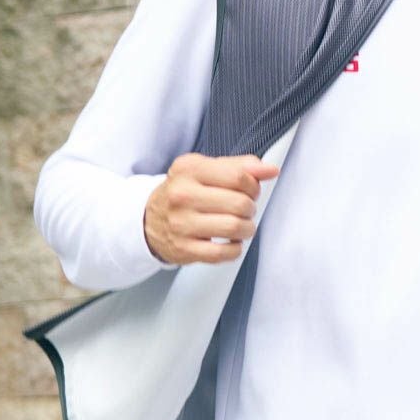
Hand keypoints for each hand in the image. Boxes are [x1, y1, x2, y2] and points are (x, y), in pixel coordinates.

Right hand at [143, 152, 280, 265]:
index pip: (238, 176)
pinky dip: (234, 249)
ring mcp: (181, 223)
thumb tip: (270, 170)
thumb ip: (240, 166)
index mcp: (190, 169)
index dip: (253, 186)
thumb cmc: (185, 192)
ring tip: (241, 226)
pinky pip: (223, 253)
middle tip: (245, 209)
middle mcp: (182, 195)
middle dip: (251, 208)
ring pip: (234, 228)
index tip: (250, 190)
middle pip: (239, 203)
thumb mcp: (206, 169)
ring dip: (247, 229)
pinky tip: (230, 242)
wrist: (149, 219)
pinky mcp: (184, 249)